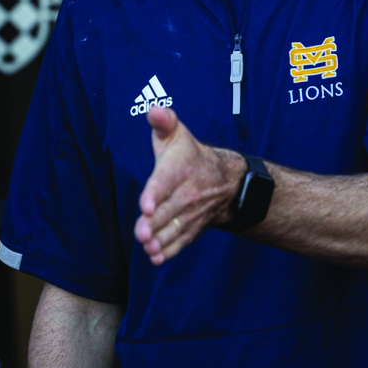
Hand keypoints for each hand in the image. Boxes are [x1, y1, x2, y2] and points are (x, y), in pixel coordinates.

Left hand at [134, 107, 244, 264]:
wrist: (225, 181)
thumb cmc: (191, 156)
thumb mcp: (178, 134)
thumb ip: (163, 121)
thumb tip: (154, 110)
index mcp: (179, 169)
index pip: (165, 181)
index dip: (154, 193)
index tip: (145, 204)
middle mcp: (187, 193)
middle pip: (167, 210)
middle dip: (153, 223)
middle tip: (141, 232)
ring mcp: (190, 213)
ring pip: (173, 228)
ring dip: (160, 239)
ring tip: (147, 247)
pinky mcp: (191, 228)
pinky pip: (181, 241)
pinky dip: (169, 251)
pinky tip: (156, 257)